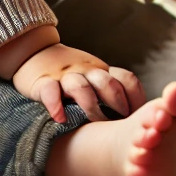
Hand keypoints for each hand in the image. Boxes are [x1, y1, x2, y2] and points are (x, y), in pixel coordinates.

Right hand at [12, 43, 146, 122]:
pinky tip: (60, 119)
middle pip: (107, 83)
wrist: (35, 52)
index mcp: (102, 72)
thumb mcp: (94, 78)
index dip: (136, 98)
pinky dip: (55, 105)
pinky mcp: (43, 82)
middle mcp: (87, 72)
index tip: (140, 118)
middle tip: (121, 124)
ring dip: (90, 106)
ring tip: (94, 124)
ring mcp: (65, 76)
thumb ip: (111, 93)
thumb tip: (136, 119)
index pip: (126, 79)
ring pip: (81, 87)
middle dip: (117, 104)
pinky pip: (50, 91)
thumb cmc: (71, 74)